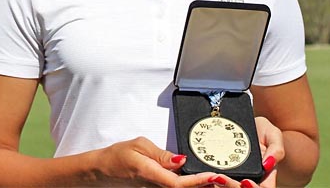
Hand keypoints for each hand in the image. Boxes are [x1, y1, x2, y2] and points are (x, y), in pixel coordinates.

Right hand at [95, 136, 217, 186]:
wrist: (103, 171)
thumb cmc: (118, 156)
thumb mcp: (138, 145)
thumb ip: (161, 154)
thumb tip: (181, 160)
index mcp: (150, 174)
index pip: (179, 183)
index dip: (198, 181)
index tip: (214, 175)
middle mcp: (154, 187)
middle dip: (205, 186)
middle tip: (226, 180)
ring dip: (200, 186)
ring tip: (220, 180)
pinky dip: (190, 186)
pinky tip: (203, 182)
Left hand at [195, 117, 284, 187]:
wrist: (244, 120)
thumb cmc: (262, 130)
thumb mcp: (273, 134)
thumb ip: (276, 149)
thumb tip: (268, 165)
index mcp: (265, 176)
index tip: (245, 181)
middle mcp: (249, 179)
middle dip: (231, 186)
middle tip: (220, 178)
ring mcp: (234, 176)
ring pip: (226, 187)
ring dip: (220, 185)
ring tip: (214, 176)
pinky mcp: (221, 171)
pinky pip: (214, 180)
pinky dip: (210, 180)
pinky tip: (205, 174)